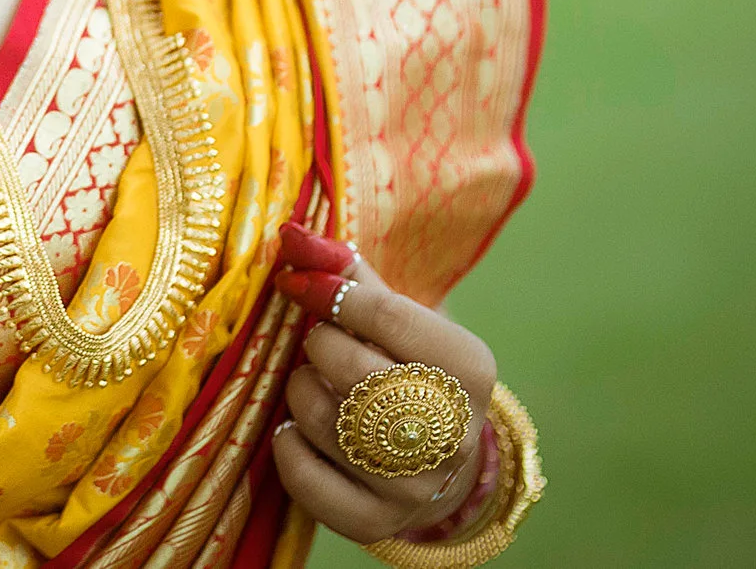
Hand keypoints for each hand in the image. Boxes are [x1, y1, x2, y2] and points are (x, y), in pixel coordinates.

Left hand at [267, 222, 497, 543]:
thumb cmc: (406, 367)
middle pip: (348, 365)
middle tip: (321, 345)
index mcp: (469, 368)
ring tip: (321, 386)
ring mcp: (416, 485)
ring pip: (317, 415)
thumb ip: (346, 271)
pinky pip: (300, 472)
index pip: (386, 314)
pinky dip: (286, 443)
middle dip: (316, 344)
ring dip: (299, 389)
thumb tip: (288, 233)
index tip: (294, 279)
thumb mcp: (395, 316)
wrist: (435, 462)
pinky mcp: (374, 521)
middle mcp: (453, 432)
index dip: (327, 289)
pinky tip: (304, 431)